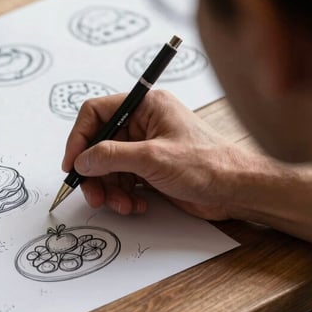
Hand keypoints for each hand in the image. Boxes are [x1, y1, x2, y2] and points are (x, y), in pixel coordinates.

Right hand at [62, 90, 255, 219]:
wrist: (239, 191)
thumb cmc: (209, 164)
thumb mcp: (153, 158)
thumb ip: (111, 156)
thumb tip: (82, 160)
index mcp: (145, 106)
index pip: (96, 113)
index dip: (79, 138)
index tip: (72, 163)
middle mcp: (143, 124)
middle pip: (99, 144)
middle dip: (94, 172)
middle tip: (94, 195)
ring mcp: (146, 147)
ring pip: (108, 167)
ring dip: (109, 189)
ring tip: (122, 205)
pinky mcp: (150, 169)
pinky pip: (122, 180)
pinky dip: (123, 195)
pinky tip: (137, 205)